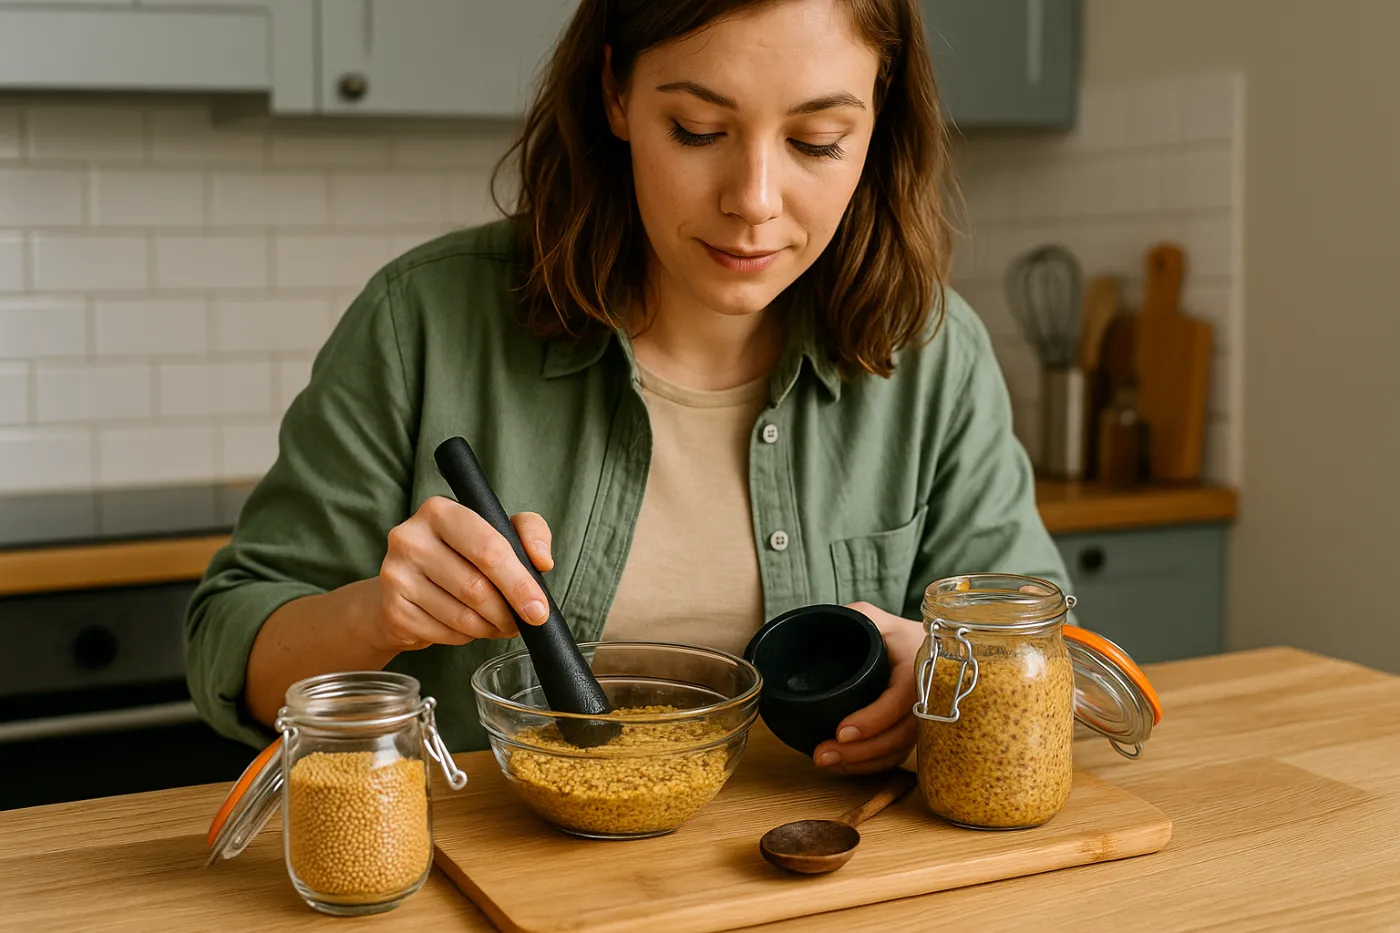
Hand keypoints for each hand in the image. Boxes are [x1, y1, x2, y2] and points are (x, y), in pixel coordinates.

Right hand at [373, 496, 553, 651]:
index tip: (539, 608)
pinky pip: (445, 633)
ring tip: (497, 623)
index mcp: (439, 511)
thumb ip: (529, 532)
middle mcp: (410, 538)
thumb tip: (542, 560)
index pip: (489, 548)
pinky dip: (466, 636)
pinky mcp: (392, 610)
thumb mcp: (497, 531)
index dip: (519, 582)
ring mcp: (395, 574)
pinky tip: (468, 627)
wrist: (405, 586)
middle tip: (523, 622)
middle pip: (477, 587)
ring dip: (490, 627)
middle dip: (508, 611)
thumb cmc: (459, 555)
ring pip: (462, 616)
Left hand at [812, 601, 923, 775]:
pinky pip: (898, 755)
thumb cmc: (891, 632)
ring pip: (900, 750)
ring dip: (864, 763)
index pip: (902, 698)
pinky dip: (872, 766)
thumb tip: (816, 630)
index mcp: (918, 665)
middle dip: (863, 751)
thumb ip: (853, 617)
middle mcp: (928, 695)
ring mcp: (923, 717)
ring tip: (827, 762)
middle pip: (902, 733)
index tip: (842, 731)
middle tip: (823, 754)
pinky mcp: (914, 733)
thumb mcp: (872, 617)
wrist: (920, 648)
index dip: (875, 719)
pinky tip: (845, 766)